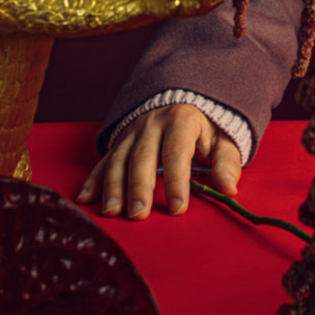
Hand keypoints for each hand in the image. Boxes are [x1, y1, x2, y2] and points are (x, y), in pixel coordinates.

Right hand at [77, 104, 241, 219]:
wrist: (182, 100)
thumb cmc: (206, 128)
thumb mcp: (223, 140)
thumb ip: (227, 163)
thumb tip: (229, 188)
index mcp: (181, 121)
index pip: (177, 152)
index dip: (177, 180)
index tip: (178, 208)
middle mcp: (152, 124)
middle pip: (142, 157)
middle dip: (139, 187)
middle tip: (138, 215)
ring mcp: (132, 132)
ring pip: (118, 159)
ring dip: (112, 187)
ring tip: (111, 212)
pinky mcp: (120, 142)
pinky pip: (104, 160)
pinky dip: (93, 180)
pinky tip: (85, 199)